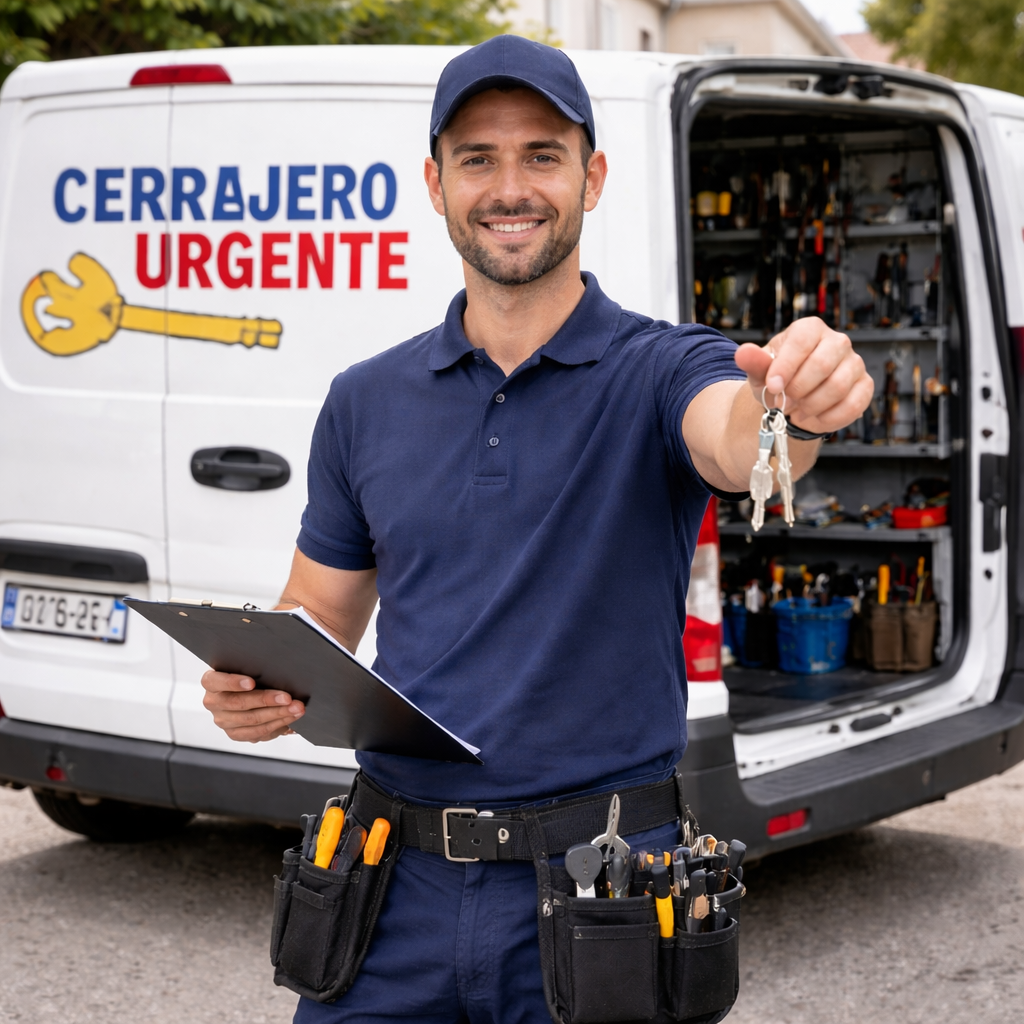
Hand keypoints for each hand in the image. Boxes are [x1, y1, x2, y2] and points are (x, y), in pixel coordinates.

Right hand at [200, 670, 304, 742]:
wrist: (244, 689)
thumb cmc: (247, 672)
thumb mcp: (246, 665)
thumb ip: (254, 666)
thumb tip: (278, 669)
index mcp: (211, 681)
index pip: (216, 681)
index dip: (233, 682)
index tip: (251, 682)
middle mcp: (213, 702)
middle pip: (240, 703)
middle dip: (268, 701)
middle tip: (288, 698)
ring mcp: (223, 720)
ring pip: (252, 720)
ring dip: (278, 715)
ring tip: (296, 709)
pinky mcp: (234, 734)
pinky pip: (257, 733)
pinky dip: (277, 726)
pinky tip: (290, 721)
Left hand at [733, 317, 872, 434]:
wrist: (795, 397)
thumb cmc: (778, 378)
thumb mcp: (760, 371)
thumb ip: (753, 362)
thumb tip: (743, 353)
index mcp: (810, 330)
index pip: (802, 341)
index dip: (786, 367)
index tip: (773, 387)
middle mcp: (837, 342)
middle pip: (822, 365)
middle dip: (798, 390)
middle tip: (785, 402)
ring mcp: (854, 363)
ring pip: (838, 387)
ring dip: (811, 406)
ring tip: (797, 410)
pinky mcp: (864, 386)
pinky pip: (852, 405)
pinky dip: (827, 419)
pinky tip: (812, 418)